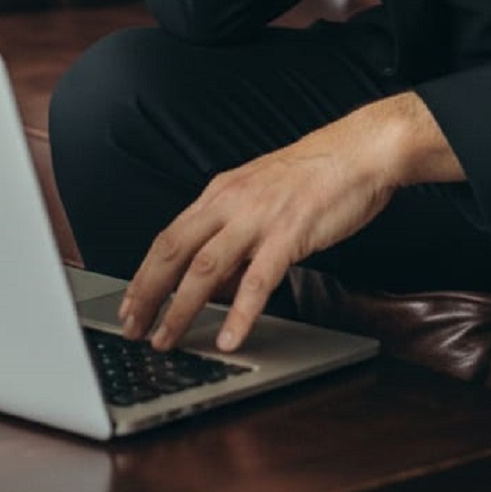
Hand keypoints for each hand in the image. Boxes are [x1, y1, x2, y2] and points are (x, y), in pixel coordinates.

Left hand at [118, 110, 396, 353]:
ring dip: (182, 309)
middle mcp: (232, 202)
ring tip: (168, 339)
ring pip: (206, 268)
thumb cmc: (316, 174)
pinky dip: (240, 314)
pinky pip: (259, 281)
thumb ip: (234, 228)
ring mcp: (259, 217)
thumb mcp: (261, 193)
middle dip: (148, 294)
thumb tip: (215, 274)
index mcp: (222, 192)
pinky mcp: (290, 233)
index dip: (145, 274)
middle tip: (133, 329)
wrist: (360, 152)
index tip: (130, 304)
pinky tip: (231, 338)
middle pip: (174, 252)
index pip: (169, 237)